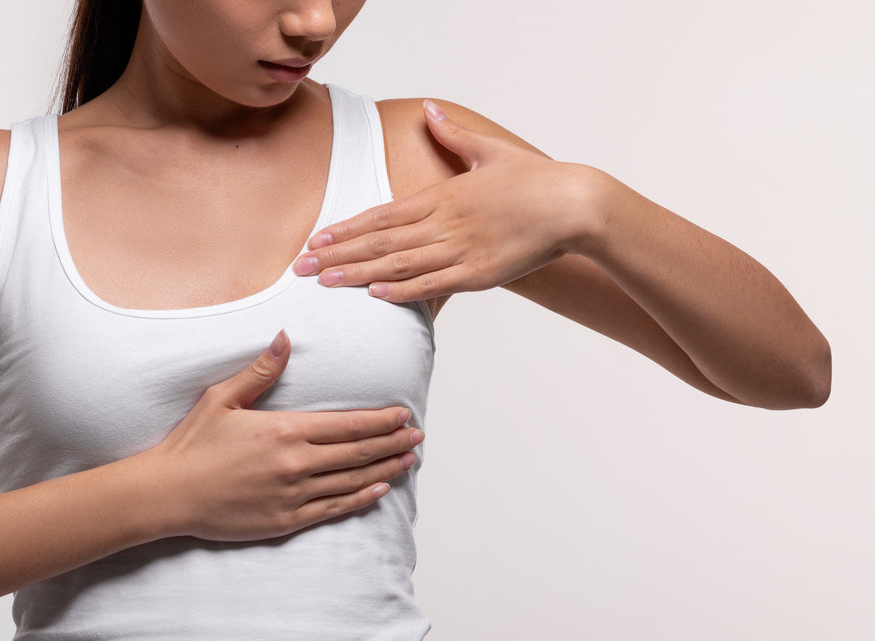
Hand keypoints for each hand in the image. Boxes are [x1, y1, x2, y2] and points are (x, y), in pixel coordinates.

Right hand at [147, 330, 424, 541]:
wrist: (167, 494)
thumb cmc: (191, 445)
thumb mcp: (222, 399)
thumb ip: (260, 371)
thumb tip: (285, 338)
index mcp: (284, 430)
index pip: (347, 424)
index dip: (380, 420)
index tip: (402, 415)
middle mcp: (296, 463)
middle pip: (358, 452)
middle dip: (391, 442)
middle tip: (416, 436)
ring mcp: (293, 495)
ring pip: (352, 481)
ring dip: (384, 469)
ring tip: (408, 460)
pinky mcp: (285, 520)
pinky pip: (333, 509)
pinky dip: (360, 499)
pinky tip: (378, 491)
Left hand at [292, 99, 597, 303]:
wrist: (574, 203)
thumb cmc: (534, 180)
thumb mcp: (490, 151)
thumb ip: (454, 135)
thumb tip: (429, 111)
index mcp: (442, 195)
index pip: (381, 215)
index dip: (345, 229)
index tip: (315, 239)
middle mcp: (445, 222)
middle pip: (380, 242)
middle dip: (337, 255)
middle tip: (300, 267)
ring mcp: (461, 249)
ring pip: (399, 265)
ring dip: (359, 275)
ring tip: (325, 283)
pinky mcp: (480, 274)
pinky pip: (434, 284)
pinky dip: (404, 291)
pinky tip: (376, 296)